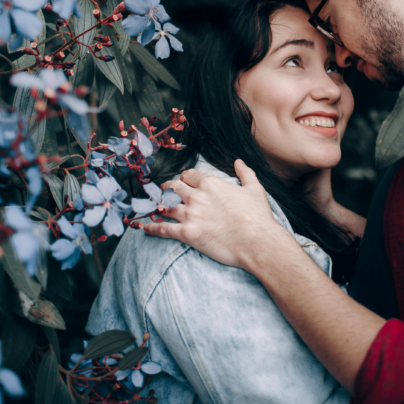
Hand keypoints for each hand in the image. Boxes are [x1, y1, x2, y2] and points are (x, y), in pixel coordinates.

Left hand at [141, 160, 292, 270]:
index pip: (189, 175)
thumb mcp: (254, 189)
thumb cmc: (257, 216)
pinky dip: (152, 228)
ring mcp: (190, 215)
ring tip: (153, 206)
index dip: (186, 178)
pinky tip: (145, 228)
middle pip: (174, 187)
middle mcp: (197, 196)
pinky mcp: (187, 233)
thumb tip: (238, 162)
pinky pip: (163, 229)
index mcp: (211, 183)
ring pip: (166, 205)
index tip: (184, 181)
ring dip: (158, 205)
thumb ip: (245, 173)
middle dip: (168, 189)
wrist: (257, 242)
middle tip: (165, 191)